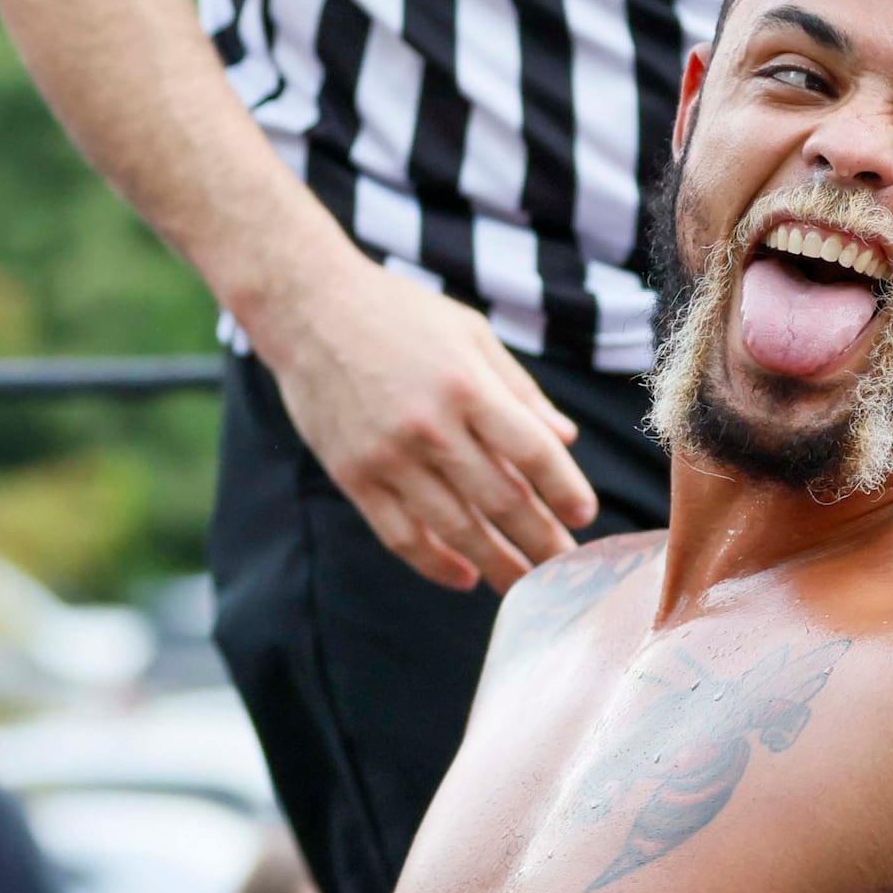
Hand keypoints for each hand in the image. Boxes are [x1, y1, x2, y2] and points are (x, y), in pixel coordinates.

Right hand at [260, 255, 594, 590]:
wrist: (308, 309)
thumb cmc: (398, 313)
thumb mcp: (469, 333)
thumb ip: (519, 389)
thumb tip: (566, 439)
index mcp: (467, 385)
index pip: (533, 451)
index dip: (565, 489)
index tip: (584, 515)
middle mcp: (430, 425)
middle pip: (500, 499)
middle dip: (540, 539)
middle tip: (564, 565)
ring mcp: (388, 456)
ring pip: (454, 528)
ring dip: (496, 562)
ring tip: (523, 584)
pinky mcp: (353, 476)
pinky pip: (400, 535)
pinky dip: (435, 564)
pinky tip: (464, 577)